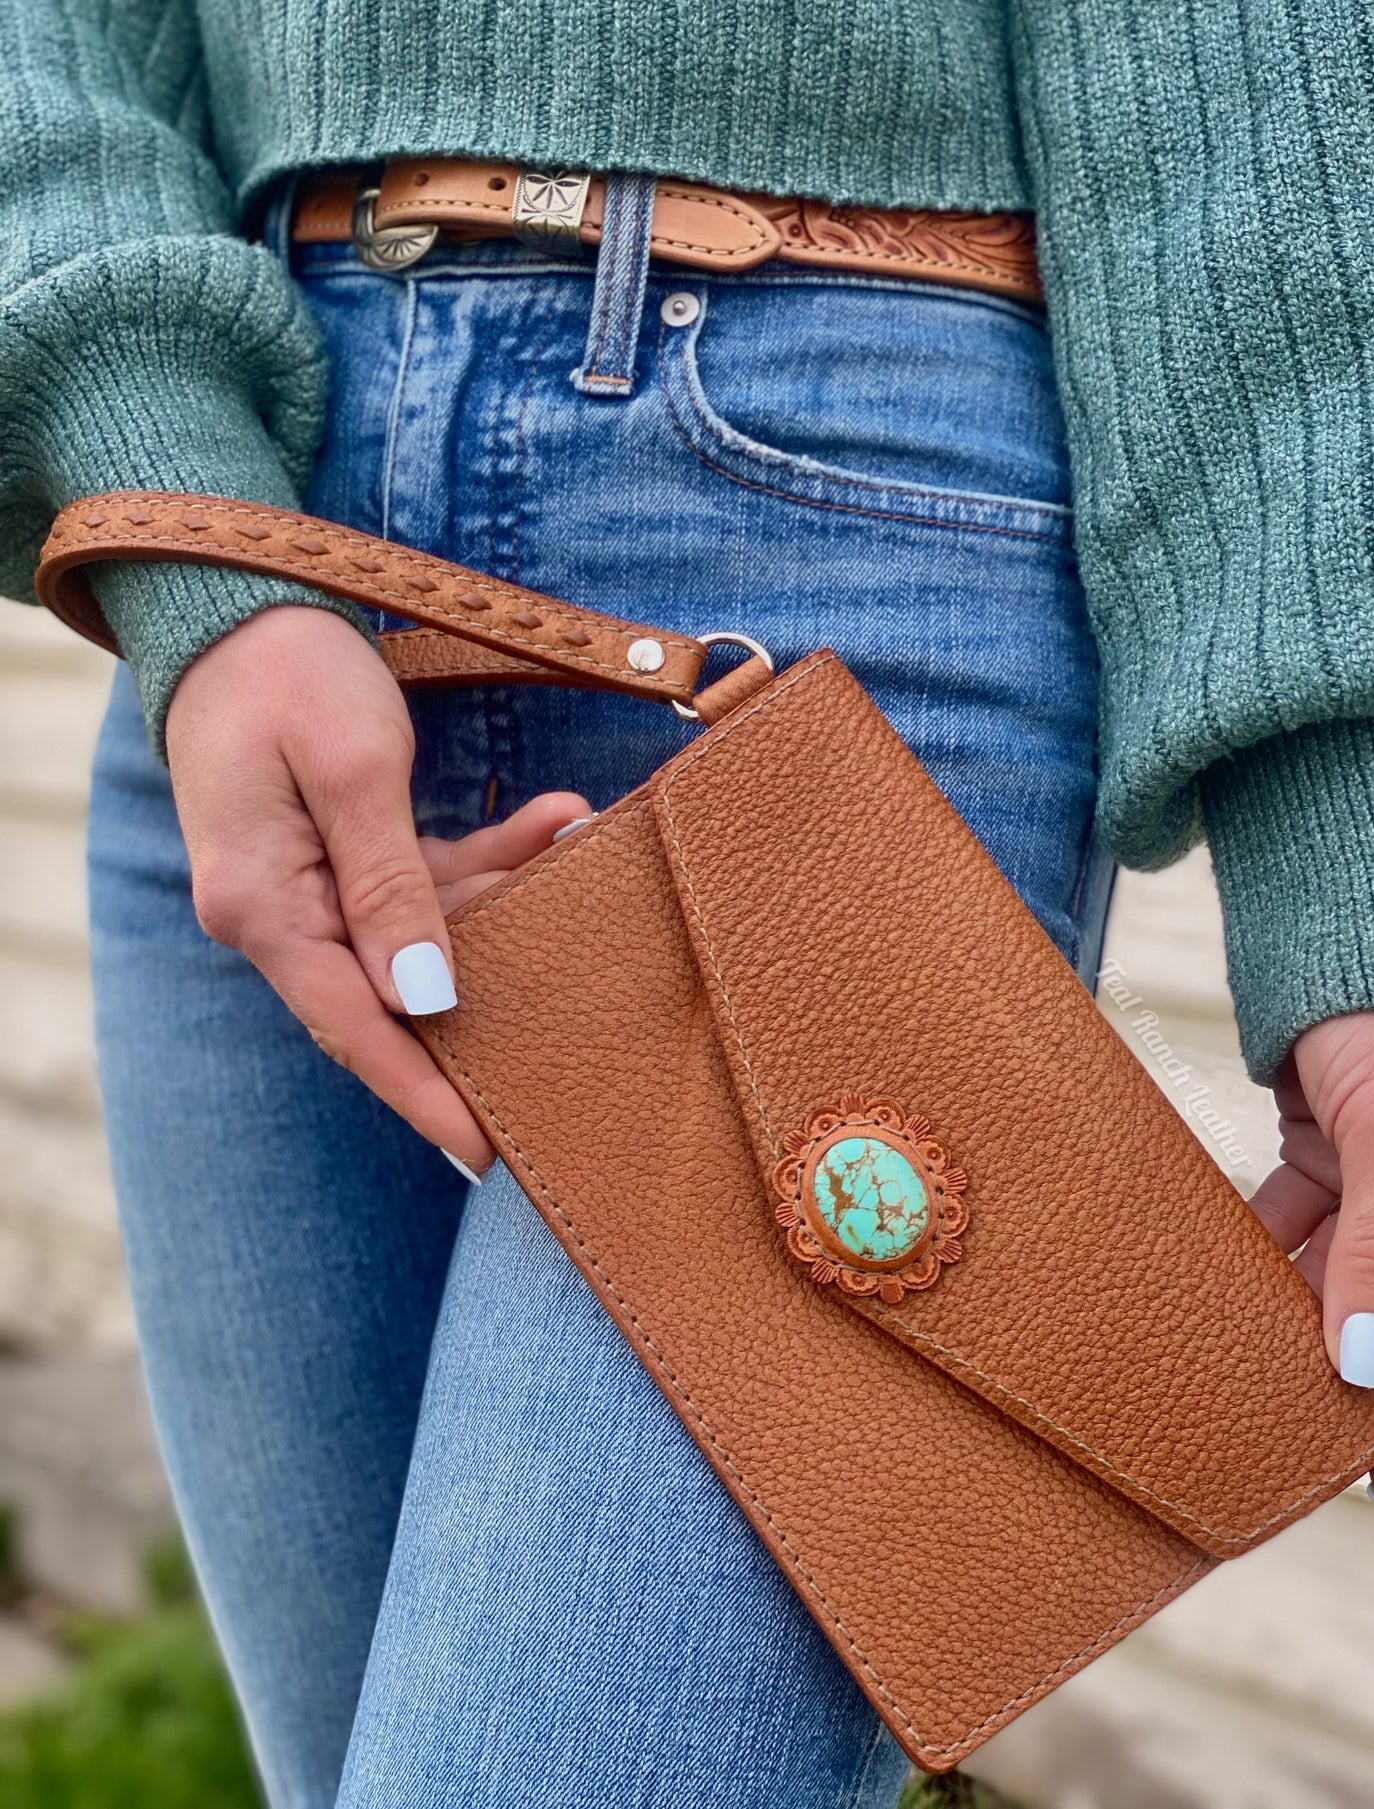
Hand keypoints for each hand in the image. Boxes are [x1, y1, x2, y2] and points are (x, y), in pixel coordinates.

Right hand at [166, 606, 588, 1172]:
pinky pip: (421, 881)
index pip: (353, 1028)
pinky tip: (552, 819)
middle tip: (566, 1054)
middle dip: (483, 1009)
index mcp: (265, 908)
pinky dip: (485, 858)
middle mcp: (280, 912)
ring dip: (505, 899)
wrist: (237, 604)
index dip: (422, 1094)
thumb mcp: (353, 773)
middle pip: (391, 996)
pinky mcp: (339, 853)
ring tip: (577, 845)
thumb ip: (391, 887)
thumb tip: (420, 996)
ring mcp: (309, 885)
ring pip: (423, 933)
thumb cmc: (288, 675)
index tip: (484, 1153)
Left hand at [1251, 1008, 1373, 1500]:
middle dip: (1369, 1375)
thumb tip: (1370, 1363)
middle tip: (1311, 1443)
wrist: (1347, 927)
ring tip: (1256, 1376)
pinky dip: (1271, 1245)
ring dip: (1308, 1313)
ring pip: (1353, 1268)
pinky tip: (1228, 1283)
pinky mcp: (1338, 1145)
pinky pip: (1307, 1213)